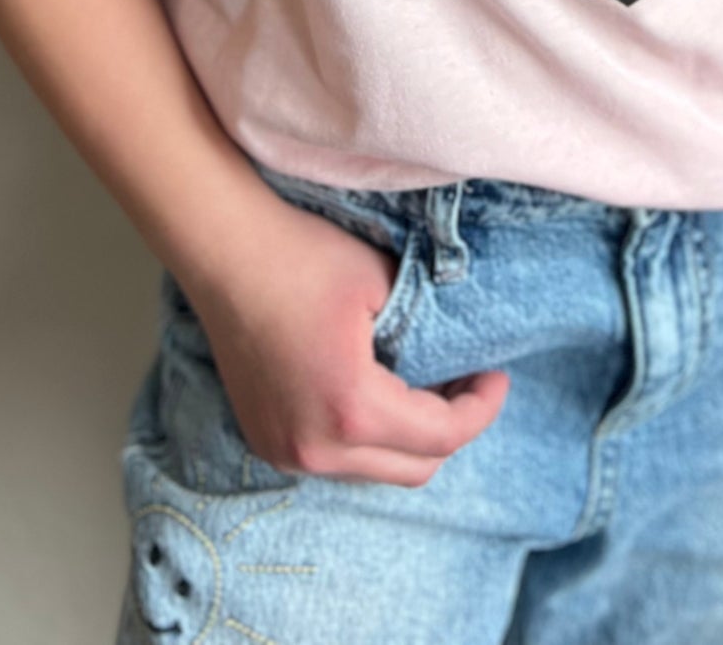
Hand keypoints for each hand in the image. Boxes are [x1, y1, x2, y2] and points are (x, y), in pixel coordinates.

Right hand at [186, 192, 509, 487]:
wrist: (226, 252)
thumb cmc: (304, 257)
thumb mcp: (385, 284)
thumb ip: (426, 330)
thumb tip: (456, 351)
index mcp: (351, 412)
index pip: (440, 438)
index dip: (480, 409)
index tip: (497, 375)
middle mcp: (316, 450)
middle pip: (412, 469)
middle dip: (451, 429)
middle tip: (468, 380)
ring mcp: (285, 452)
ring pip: (374, 470)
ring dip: (408, 438)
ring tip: (427, 386)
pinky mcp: (267, 441)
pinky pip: (337, 459)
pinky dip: (368, 437)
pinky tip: (378, 392)